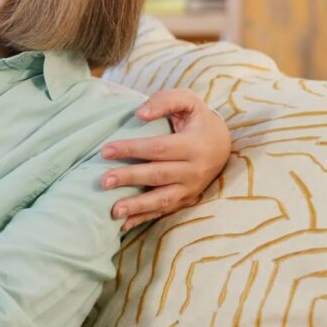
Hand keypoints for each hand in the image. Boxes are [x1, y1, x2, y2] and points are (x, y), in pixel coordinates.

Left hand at [100, 88, 230, 230]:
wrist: (223, 144)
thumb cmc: (198, 119)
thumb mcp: (188, 101)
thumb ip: (165, 101)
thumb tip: (139, 114)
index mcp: (194, 145)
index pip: (158, 148)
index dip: (131, 149)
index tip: (105, 151)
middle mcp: (194, 170)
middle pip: (158, 175)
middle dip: (129, 178)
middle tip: (103, 181)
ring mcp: (191, 189)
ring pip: (162, 200)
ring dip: (137, 207)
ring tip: (113, 211)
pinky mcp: (187, 200)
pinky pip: (164, 212)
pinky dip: (143, 219)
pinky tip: (123, 225)